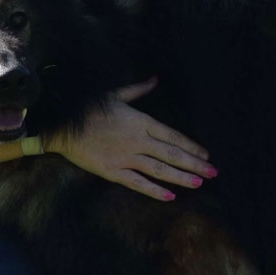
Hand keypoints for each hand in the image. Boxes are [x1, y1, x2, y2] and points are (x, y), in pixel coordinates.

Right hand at [48, 78, 215, 200]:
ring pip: (160, 170)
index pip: (173, 136)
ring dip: (181, 177)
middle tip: (214, 172)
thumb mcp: (116, 94)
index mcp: (141, 121)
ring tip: (200, 183)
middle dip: (195, 164)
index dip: (191, 146)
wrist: (62, 125)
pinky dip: (154, 190)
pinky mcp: (112, 171)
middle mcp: (138, 141)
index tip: (206, 154)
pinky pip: (138, 183)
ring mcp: (126, 157)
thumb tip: (155, 78)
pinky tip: (170, 196)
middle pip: (172, 154)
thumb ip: (139, 89)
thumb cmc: (88, 107)